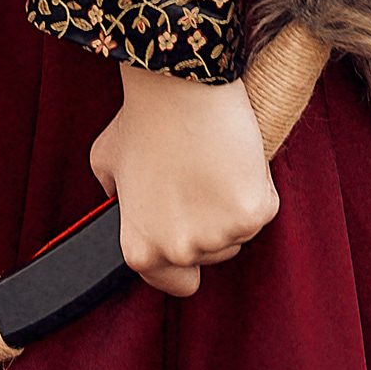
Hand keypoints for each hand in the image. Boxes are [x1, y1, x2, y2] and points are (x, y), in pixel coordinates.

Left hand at [89, 62, 279, 297]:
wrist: (180, 86)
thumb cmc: (143, 117)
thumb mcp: (106, 162)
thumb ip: (115, 197)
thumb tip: (120, 202)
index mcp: (141, 249)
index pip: (177, 283)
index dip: (184, 256)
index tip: (189, 227)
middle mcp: (178, 251)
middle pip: (213, 253)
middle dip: (209, 221)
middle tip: (197, 175)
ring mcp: (218, 236)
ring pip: (239, 231)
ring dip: (232, 203)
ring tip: (213, 161)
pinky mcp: (252, 213)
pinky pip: (263, 206)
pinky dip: (256, 183)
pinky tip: (235, 155)